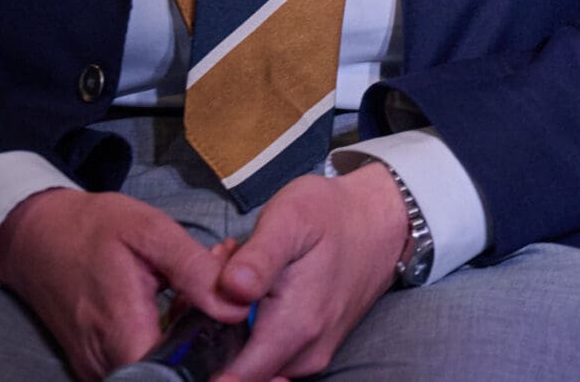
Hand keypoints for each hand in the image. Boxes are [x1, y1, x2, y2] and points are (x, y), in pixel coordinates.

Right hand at [0, 187, 245, 380]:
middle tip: (222, 299)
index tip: (232, 328)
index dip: (209, 361)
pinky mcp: (94, 363)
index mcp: (120, 327)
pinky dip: (165, 341)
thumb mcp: (151, 232)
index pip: (172, 376)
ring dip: (186, 342)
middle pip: (170, 375)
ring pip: (156, 371)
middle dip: (204, 343)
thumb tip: (238, 307)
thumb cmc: (95, 228)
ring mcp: (95, 366)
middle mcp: (103, 359)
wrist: (40, 237)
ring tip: (199, 294)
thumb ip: (195, 272)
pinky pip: (139, 365)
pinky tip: (178, 306)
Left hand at [212, 164, 407, 381]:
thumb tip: (230, 290)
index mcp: (293, 330)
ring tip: (238, 276)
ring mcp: (312, 356)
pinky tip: (256, 291)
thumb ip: (258, 257)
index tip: (195, 308)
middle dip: (212, 331)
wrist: (384, 218)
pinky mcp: (315, 350)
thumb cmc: (333, 214)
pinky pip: (270, 354)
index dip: (197, 351)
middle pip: (233, 368)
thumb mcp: (291, 218)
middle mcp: (304, 356)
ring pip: (250, 362)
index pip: (227, 380)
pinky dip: (252, 330)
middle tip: (218, 276)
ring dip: (231, 329)